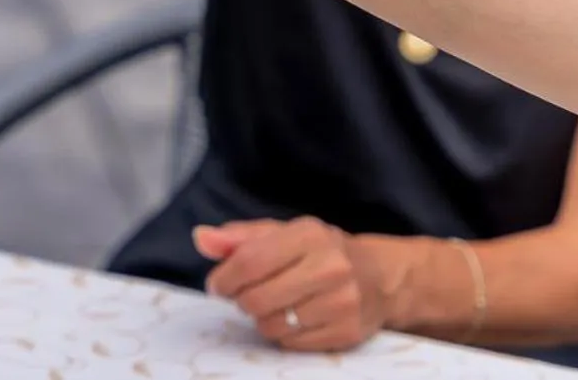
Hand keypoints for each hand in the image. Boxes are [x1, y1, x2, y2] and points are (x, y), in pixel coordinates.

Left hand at [196, 218, 387, 352]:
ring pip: (273, 325)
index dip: (224, 278)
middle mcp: (331, 267)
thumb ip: (238, 238)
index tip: (217, 286)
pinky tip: (295, 318)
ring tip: (274, 305)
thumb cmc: (317, 252)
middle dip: (241, 301)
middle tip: (246, 296)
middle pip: (257, 299)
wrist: (377, 277)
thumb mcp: (281, 234)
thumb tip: (200, 238)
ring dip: (262, 319)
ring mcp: (343, 302)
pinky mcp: (348, 332)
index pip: (250, 261)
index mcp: (309, 234)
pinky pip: (292, 344)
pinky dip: (284, 334)